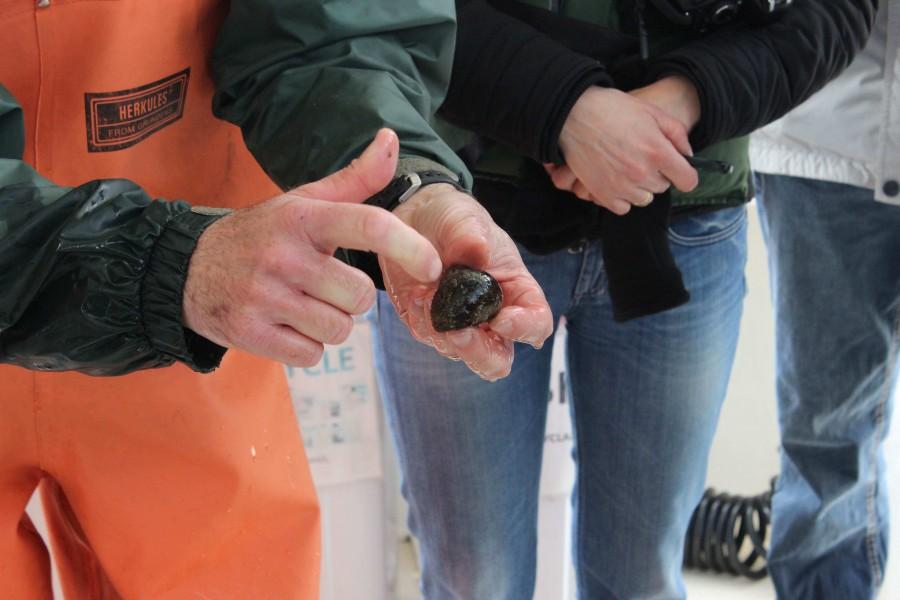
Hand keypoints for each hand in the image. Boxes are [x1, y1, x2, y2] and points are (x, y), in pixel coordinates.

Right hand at [183, 129, 441, 366]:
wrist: (188, 269)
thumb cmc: (262, 234)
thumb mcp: (304, 201)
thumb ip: (355, 179)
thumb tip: (391, 139)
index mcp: (303, 217)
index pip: (369, 226)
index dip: (410, 247)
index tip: (433, 265)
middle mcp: (283, 254)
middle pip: (360, 296)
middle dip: (351, 298)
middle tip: (323, 285)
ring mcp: (264, 295)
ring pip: (339, 329)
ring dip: (330, 324)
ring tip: (302, 304)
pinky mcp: (249, 332)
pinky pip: (311, 355)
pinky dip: (306, 346)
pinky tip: (285, 323)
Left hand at [383, 184, 553, 380]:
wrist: (415, 218)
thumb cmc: (454, 219)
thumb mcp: (465, 218)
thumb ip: (472, 236)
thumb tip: (477, 254)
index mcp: (517, 292)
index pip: (537, 323)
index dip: (525, 329)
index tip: (502, 319)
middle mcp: (492, 316)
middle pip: (497, 359)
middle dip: (477, 352)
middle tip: (457, 332)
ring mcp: (462, 325)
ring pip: (460, 353)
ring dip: (441, 330)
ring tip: (425, 294)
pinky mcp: (431, 326)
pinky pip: (429, 337)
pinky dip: (421, 320)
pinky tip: (416, 294)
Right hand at [551, 85, 698, 214]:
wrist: (574, 114)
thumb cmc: (613, 109)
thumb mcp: (652, 112)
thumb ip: (676, 134)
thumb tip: (687, 155)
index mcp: (658, 152)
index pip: (688, 181)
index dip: (685, 174)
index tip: (679, 170)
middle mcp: (642, 173)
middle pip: (663, 187)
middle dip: (658, 174)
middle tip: (643, 157)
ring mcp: (622, 186)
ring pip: (644, 198)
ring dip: (640, 186)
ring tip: (628, 168)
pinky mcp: (603, 193)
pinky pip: (623, 207)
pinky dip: (622, 197)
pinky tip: (617, 180)